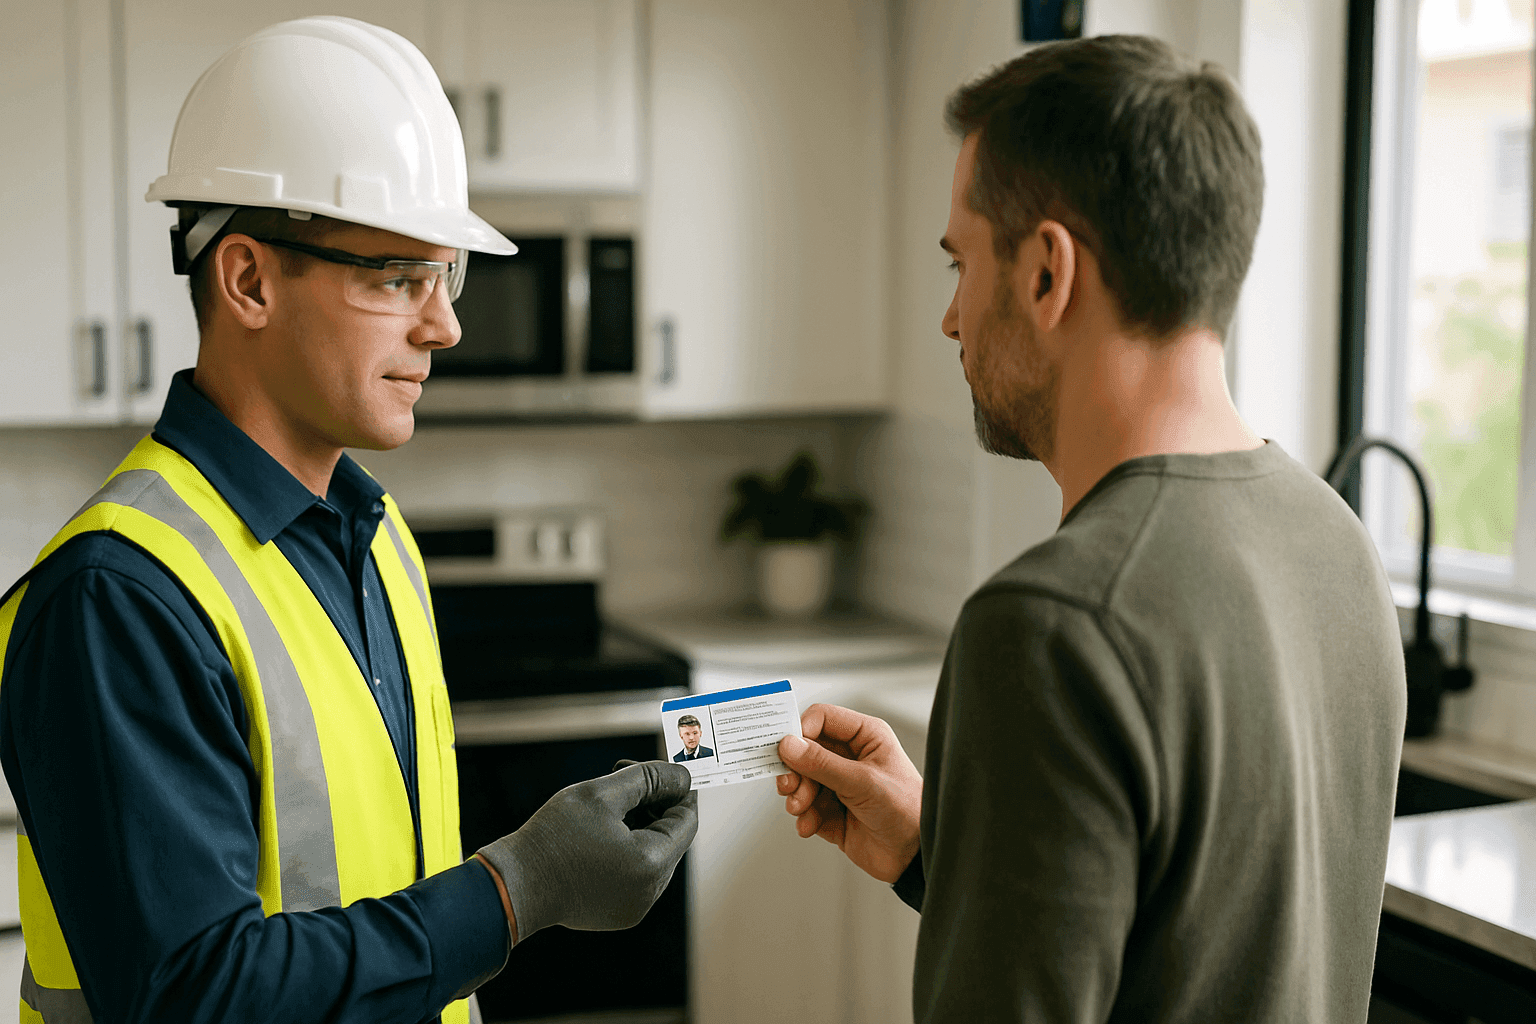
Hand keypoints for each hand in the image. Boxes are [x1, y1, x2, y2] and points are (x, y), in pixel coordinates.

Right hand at [476, 760, 697, 942]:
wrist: (514, 885)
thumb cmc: (553, 837)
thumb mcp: (601, 794)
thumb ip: (648, 778)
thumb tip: (682, 775)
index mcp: (650, 864)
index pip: (686, 820)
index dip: (679, 791)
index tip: (665, 770)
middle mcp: (649, 892)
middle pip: (672, 838)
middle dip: (656, 804)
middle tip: (627, 775)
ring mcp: (635, 907)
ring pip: (656, 855)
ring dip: (642, 825)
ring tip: (608, 804)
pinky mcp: (620, 914)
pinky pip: (639, 874)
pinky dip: (630, 850)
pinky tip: (602, 833)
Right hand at [776, 703, 921, 883]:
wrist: (914, 856)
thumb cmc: (907, 810)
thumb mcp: (863, 782)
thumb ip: (823, 764)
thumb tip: (789, 745)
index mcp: (865, 737)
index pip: (822, 719)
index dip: (801, 730)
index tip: (787, 749)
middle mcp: (850, 757)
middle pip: (805, 750)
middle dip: (794, 769)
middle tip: (789, 784)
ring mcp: (839, 784)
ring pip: (801, 779)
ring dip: (797, 795)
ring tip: (800, 808)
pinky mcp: (831, 811)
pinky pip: (805, 807)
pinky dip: (802, 816)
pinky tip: (809, 826)